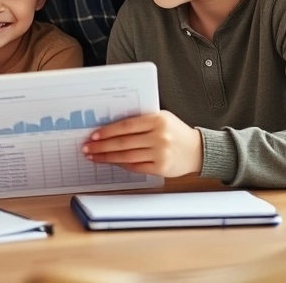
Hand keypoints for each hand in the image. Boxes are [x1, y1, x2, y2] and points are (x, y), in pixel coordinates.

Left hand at [82, 112, 202, 177]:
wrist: (198, 150)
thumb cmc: (176, 132)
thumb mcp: (162, 118)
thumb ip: (140, 120)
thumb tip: (111, 127)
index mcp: (157, 120)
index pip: (126, 126)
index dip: (107, 131)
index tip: (94, 135)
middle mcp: (159, 136)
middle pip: (123, 142)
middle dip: (102, 146)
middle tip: (87, 148)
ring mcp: (160, 153)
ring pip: (126, 156)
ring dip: (107, 157)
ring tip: (94, 156)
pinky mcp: (161, 168)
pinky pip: (136, 167)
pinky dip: (122, 165)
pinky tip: (111, 162)